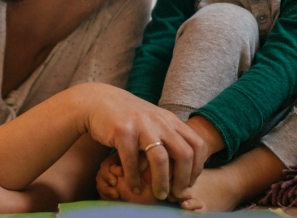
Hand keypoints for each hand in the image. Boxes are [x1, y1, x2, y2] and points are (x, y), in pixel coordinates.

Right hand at [77, 83, 205, 200]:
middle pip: (184, 154)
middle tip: (176, 193)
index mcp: (171, 120)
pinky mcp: (122, 131)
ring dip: (161, 182)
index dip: (197, 167)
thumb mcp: (154, 121)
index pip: (197, 144)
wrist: (99, 100)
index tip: (190, 182)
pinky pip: (132, 161)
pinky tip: (134, 188)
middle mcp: (160, 122)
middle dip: (183, 179)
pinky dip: (134, 179)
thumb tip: (184, 165)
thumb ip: (169, 137)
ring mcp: (141, 125)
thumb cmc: (128, 116)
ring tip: (159, 195)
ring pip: (160, 159)